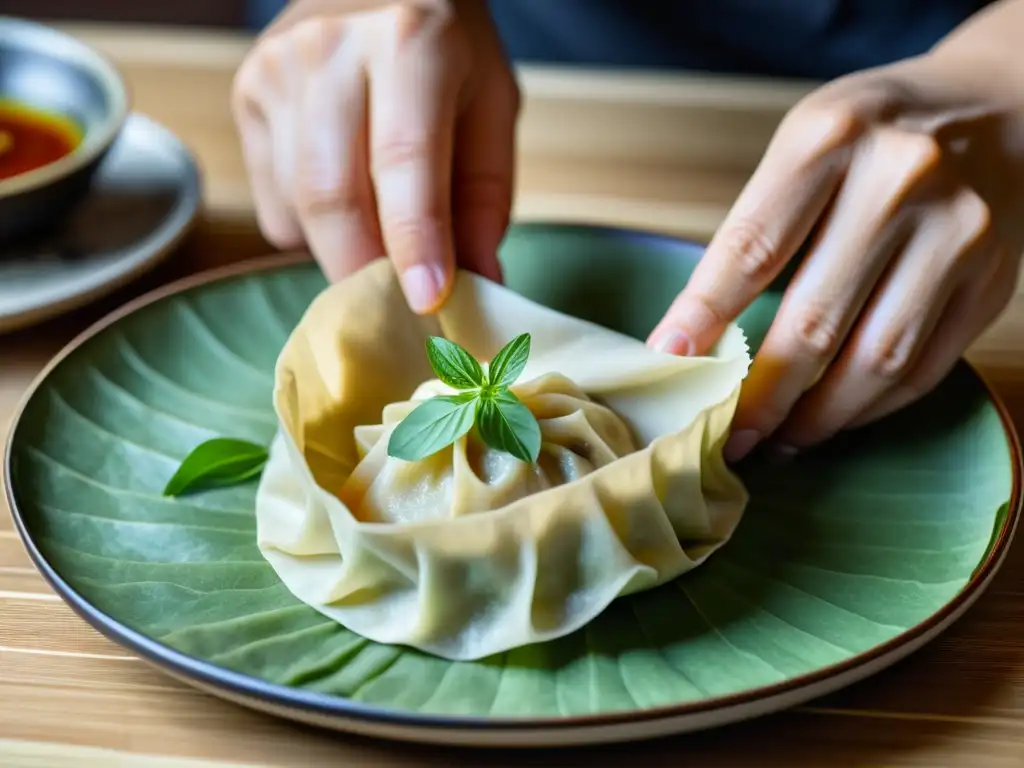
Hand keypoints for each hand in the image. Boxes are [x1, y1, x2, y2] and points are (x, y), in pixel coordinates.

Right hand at [231, 0, 518, 311]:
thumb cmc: (448, 52)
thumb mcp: (491, 108)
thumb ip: (486, 199)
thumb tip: (479, 287)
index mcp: (410, 42)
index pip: (404, 159)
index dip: (415, 240)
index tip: (427, 302)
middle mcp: (329, 49)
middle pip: (332, 195)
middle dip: (366, 273)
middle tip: (399, 312)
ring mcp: (276, 71)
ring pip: (298, 208)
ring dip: (344, 252)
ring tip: (382, 245)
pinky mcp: (247, 96)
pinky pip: (274, 204)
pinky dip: (312, 228)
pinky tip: (343, 193)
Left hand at [648, 52, 1023, 461]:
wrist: (998, 106)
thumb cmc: (874, 134)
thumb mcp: (805, 145)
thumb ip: (757, 229)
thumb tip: (693, 339)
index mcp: (831, 138)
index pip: (752, 248)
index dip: (705, 316)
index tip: (669, 361)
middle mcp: (902, 180)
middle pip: (815, 319)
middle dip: (762, 395)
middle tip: (731, 434)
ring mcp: (959, 232)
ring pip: (876, 359)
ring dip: (818, 417)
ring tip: (778, 440)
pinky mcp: (994, 279)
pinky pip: (924, 368)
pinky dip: (872, 407)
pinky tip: (835, 417)